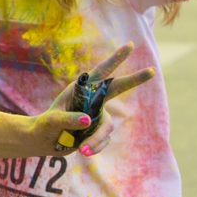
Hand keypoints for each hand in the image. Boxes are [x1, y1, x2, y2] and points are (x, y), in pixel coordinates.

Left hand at [34, 43, 155, 156]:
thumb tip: (87, 120)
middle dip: (135, 79)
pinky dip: (94, 147)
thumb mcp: (52, 121)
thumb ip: (68, 119)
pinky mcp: (99, 131)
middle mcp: (93, 100)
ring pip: (107, 127)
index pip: (100, 72)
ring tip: (82, 150)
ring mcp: (98, 116)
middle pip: (118, 88)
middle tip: (152, 70)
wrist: (44, 142)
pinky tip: (83, 151)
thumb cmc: (45, 126)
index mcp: (80, 90)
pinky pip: (103, 140)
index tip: (131, 46)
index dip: (116, 59)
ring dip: (95, 139)